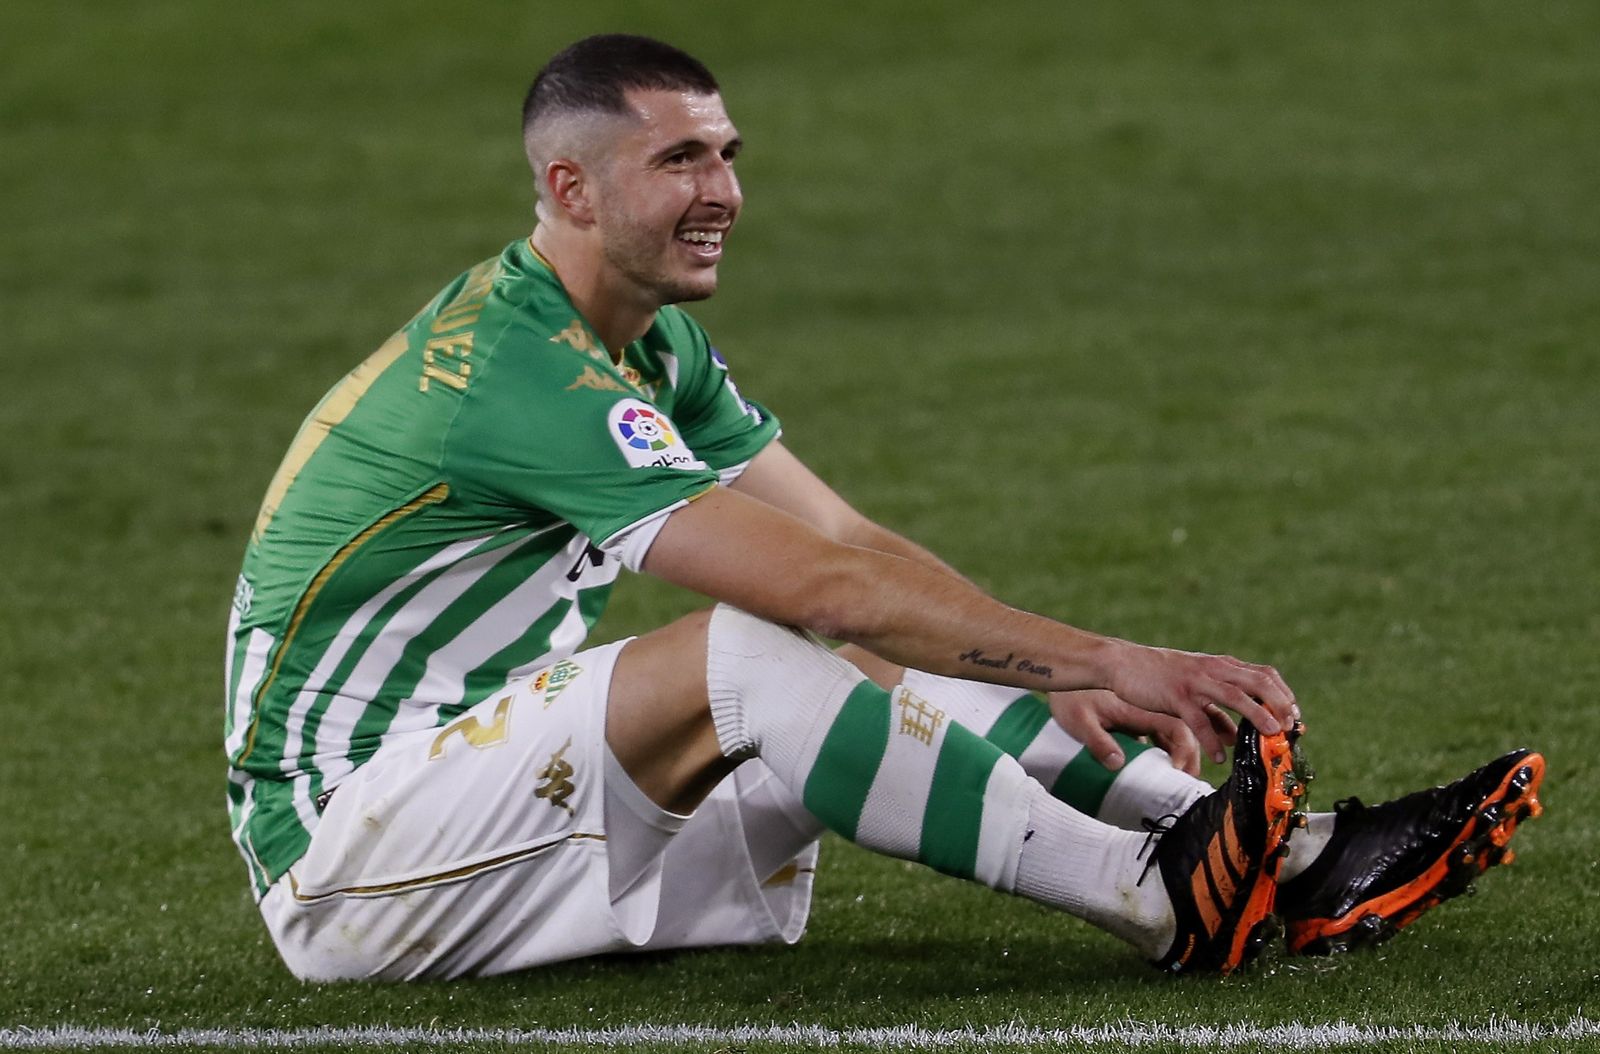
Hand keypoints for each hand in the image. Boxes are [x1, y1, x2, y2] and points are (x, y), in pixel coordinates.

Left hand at [1047, 689, 1208, 775]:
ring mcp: (1141, 715)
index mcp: (1136, 709)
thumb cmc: (1069, 700)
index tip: (1179, 769)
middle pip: (1182, 729)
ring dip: (1182, 752)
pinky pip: (1159, 735)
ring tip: (1184, 774)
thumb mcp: (1079, 721)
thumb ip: (1098, 742)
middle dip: (1191, 753)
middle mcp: (1145, 710)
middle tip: (1189, 777)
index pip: (1175, 725)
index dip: (1184, 747)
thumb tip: (1117, 763)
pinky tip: (1167, 765)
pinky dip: (1168, 749)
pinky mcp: (1134, 720)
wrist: (1063, 677)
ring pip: (1173, 732)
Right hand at [1101, 640, 1297, 764]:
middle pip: (1257, 683)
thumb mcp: (1193, 684)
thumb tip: (1236, 736)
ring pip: (1234, 696)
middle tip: (1289, 727)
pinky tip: (1219, 756)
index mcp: (1219, 665)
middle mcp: (1212, 670)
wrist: (1121, 663)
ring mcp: (1194, 682)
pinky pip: (1198, 719)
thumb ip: (1215, 707)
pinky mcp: (1175, 696)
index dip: (1283, 694)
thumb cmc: (1158, 675)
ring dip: (1256, 715)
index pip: (1263, 674)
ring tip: (1270, 734)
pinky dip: (1211, 738)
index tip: (1294, 715)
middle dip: (1278, 704)